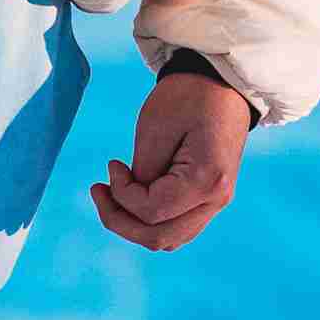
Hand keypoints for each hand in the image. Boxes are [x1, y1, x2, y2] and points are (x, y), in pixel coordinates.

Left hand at [89, 73, 250, 252]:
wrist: (222, 81)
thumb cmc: (188, 96)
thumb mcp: (156, 127)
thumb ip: (143, 172)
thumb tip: (130, 201)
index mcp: (207, 179)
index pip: (152, 211)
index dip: (121, 196)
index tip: (111, 165)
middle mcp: (217, 199)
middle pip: (159, 237)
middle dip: (120, 220)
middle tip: (98, 192)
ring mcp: (217, 201)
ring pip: (169, 238)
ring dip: (134, 225)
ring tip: (110, 197)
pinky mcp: (211, 197)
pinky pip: (178, 226)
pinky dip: (152, 220)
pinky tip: (134, 199)